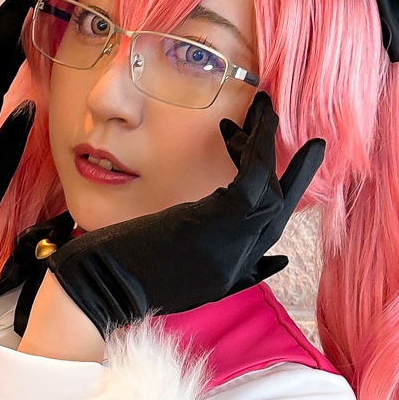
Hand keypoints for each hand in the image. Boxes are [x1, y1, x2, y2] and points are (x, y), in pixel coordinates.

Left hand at [47, 94, 324, 335]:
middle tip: (300, 137)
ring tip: (263, 112)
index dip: (289, 199)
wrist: (98, 287)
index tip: (299, 177)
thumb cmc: (122, 278)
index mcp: (229, 274)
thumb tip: (276, 262)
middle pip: (280, 211)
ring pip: (271, 191)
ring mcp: (232, 246)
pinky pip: (253, 178)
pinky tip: (248, 125)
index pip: (271, 233)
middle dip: (295, 172)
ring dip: (266, 147)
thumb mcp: (184, 280)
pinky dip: (257, 148)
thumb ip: (228, 269)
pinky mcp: (217, 223)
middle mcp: (239, 263)